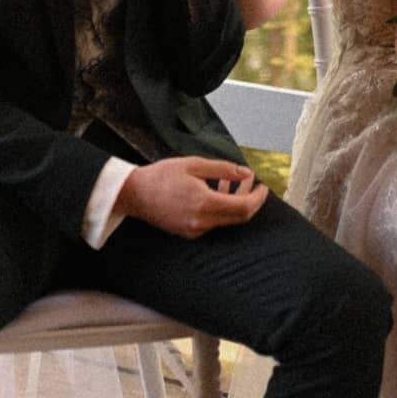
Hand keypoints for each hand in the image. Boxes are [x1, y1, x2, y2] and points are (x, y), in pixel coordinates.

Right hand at [116, 156, 268, 237]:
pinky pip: (214, 223)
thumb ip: (223, 169)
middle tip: (251, 183)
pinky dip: (221, 208)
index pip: (244, 207)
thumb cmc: (161, 176)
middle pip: (239, 217)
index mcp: (204, 203)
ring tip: (232, 182)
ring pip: (227, 220)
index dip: (258, 198)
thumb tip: (245, 173)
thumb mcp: (194, 164)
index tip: (263, 186)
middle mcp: (201, 221)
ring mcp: (195, 230)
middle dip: (250, 200)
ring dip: (235, 202)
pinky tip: (216, 192)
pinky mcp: (189, 233)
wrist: (134, 194)